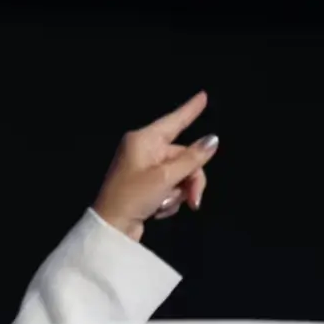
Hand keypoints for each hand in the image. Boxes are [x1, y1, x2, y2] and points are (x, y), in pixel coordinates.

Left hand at [93, 91, 218, 241]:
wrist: (111, 228)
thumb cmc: (133, 196)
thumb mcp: (166, 177)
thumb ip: (192, 158)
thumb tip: (212, 140)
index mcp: (144, 140)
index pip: (174, 120)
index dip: (190, 109)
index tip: (203, 95)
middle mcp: (144, 150)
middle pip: (184, 156)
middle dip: (191, 179)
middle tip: (194, 201)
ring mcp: (145, 168)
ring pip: (180, 174)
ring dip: (179, 193)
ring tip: (166, 206)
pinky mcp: (146, 186)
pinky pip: (171, 187)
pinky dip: (169, 199)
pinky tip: (158, 211)